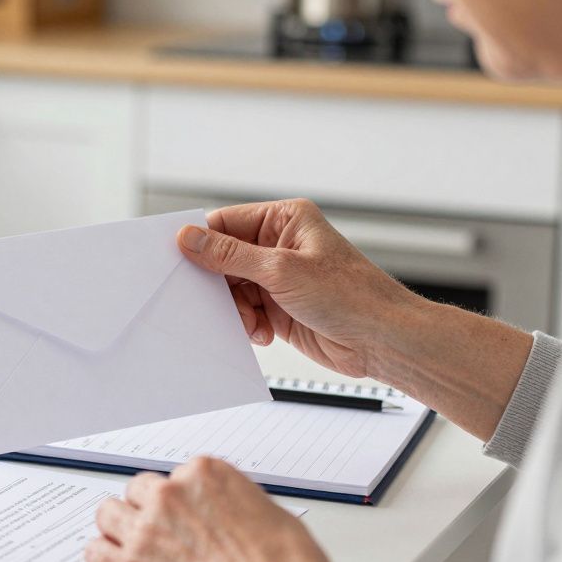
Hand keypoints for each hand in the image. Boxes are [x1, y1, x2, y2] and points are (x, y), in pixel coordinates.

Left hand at [86, 458, 371, 561]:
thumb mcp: (272, 517)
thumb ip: (236, 506)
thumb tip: (231, 515)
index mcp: (205, 475)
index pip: (173, 477)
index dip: (176, 502)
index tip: (180, 517)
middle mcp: (170, 495)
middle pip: (137, 491)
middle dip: (146, 512)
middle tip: (158, 536)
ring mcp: (145, 530)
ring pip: (108, 515)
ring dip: (119, 531)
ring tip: (133, 550)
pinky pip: (95, 553)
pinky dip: (104, 560)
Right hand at [178, 198, 419, 378]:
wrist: (384, 341)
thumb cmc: (351, 296)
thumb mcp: (281, 271)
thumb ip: (230, 255)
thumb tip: (189, 238)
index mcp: (284, 220)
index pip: (226, 223)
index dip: (200, 242)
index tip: (177, 259)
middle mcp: (279, 246)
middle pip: (223, 259)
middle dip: (217, 284)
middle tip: (213, 300)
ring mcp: (278, 278)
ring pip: (231, 290)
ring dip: (233, 309)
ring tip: (251, 322)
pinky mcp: (279, 308)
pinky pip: (244, 312)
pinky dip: (245, 324)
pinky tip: (263, 333)